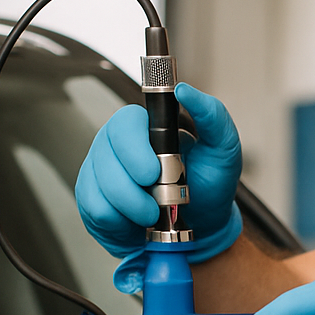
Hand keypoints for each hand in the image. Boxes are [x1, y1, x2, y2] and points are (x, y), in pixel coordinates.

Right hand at [76, 83, 243, 288]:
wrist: (201, 225)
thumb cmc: (209, 184)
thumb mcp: (223, 149)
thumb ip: (212, 115)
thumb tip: (184, 89)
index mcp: (142, 126)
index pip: (123, 124)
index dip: (134, 150)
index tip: (153, 173)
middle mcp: (114, 143)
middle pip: (104, 159)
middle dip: (134, 191)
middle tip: (161, 202)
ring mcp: (98, 170)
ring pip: (97, 189)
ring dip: (131, 210)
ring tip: (153, 214)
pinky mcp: (91, 198)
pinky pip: (94, 211)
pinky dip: (119, 225)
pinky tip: (135, 223)